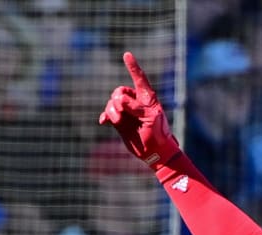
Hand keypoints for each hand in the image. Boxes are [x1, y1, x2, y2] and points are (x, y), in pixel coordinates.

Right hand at [98, 51, 180, 169]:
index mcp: (147, 98)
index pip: (139, 79)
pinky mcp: (119, 122)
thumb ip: (136, 107)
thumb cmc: (158, 133)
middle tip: (122, 112)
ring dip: (112, 111)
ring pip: (112, 103)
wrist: (154, 152)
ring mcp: (126, 112)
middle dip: (117, 100)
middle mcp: (135, 102)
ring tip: (118, 121)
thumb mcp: (150, 117)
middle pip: (119, 91)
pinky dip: (105, 116)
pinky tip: (103, 122)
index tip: (127, 55)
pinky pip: (107, 114)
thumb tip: (119, 100)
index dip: (132, 67)